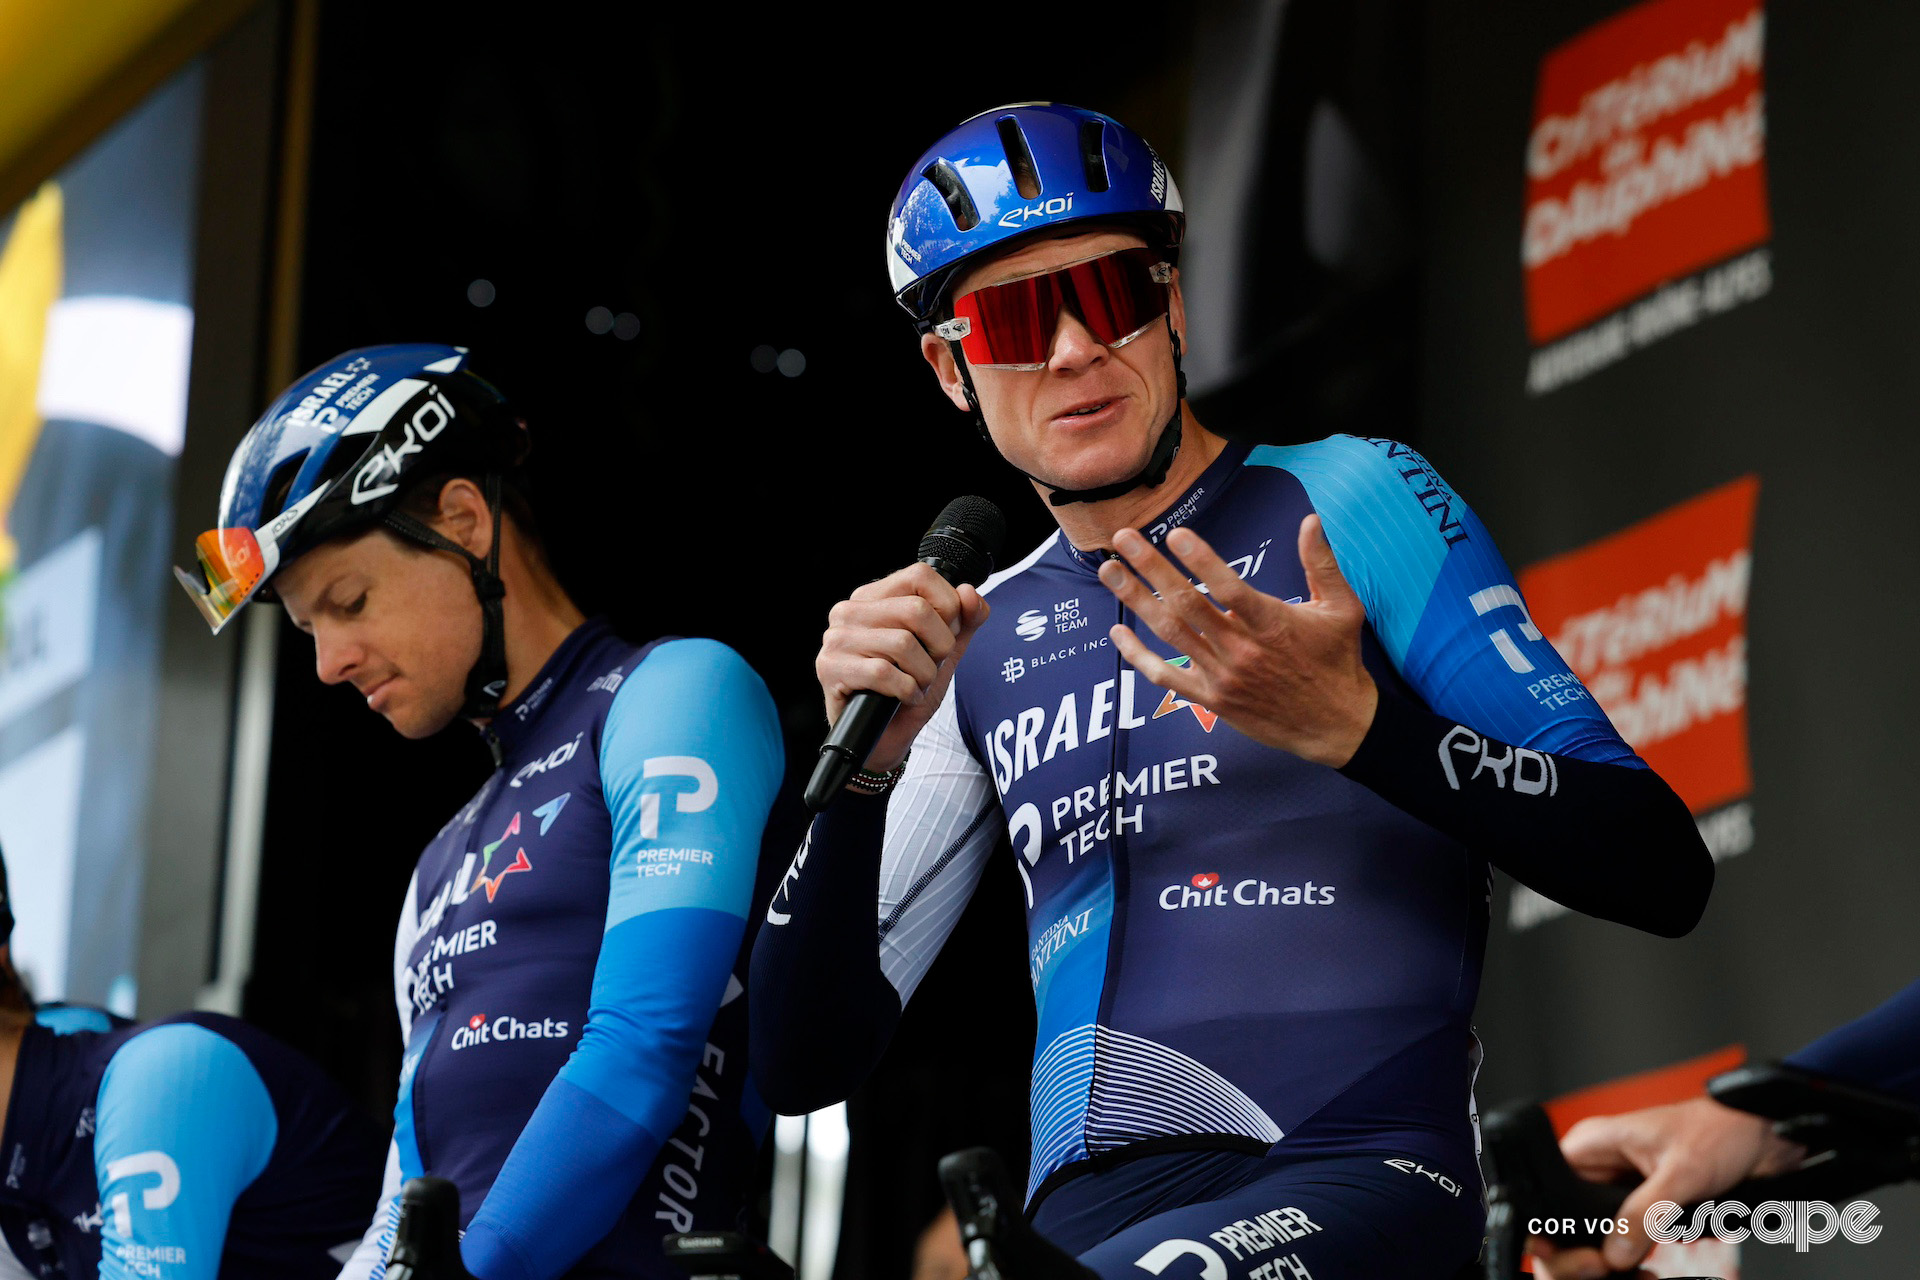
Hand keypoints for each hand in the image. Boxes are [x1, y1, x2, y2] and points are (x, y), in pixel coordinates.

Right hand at [816, 563, 989, 770]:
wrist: (884, 738)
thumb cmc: (908, 689)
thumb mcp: (944, 652)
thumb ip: (964, 621)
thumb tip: (971, 593)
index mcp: (875, 597)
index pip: (920, 576)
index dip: (948, 606)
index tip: (946, 634)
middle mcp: (850, 611)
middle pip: (916, 610)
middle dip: (940, 646)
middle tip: (932, 666)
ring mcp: (836, 639)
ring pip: (903, 643)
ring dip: (923, 674)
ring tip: (916, 685)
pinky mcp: (830, 668)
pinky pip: (884, 672)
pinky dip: (906, 690)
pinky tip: (904, 698)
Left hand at [1095, 516, 1376, 765]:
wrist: (1336, 725)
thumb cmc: (1338, 661)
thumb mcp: (1341, 608)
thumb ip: (1321, 563)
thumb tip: (1310, 519)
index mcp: (1272, 623)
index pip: (1230, 588)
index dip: (1202, 561)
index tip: (1176, 534)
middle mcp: (1241, 649)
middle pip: (1187, 604)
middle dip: (1151, 568)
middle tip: (1123, 538)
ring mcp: (1222, 675)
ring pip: (1170, 633)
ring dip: (1135, 599)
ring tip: (1110, 570)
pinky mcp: (1211, 698)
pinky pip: (1165, 676)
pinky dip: (1137, 656)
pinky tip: (1117, 631)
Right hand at [1527, 1096, 1805, 1277]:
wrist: (1763, 1139)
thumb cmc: (1721, 1131)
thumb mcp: (1680, 1174)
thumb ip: (1644, 1214)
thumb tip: (1613, 1254)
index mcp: (1591, 1147)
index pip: (1546, 1191)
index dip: (1550, 1229)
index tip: (1581, 1256)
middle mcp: (1598, 1169)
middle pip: (1562, 1223)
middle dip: (1577, 1257)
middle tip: (1603, 1271)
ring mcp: (1618, 1193)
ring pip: (1591, 1240)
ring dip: (1607, 1265)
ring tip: (1634, 1277)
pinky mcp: (1642, 1211)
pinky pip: (1621, 1244)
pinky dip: (1629, 1265)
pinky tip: (1644, 1274)